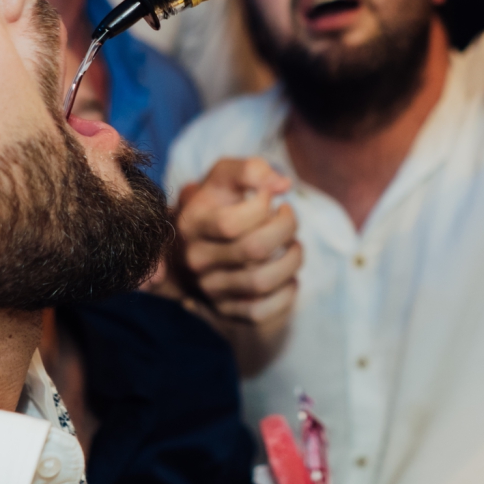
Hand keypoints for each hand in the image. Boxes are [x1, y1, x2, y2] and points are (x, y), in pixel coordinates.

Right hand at [172, 157, 300, 324]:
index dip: (263, 206)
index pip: (231, 223)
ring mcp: (210, 289)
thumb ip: (250, 170)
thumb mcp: (223, 177)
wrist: (189, 244)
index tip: (271, 197)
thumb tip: (282, 184)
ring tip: (293, 246)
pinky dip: (285, 294)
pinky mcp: (226, 312)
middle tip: (288, 217)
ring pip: (262, 282)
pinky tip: (288, 277)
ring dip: (292, 260)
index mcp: (191, 225)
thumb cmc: (215, 204)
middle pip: (254, 250)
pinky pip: (261, 313)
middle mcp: (196, 260)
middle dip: (286, 228)